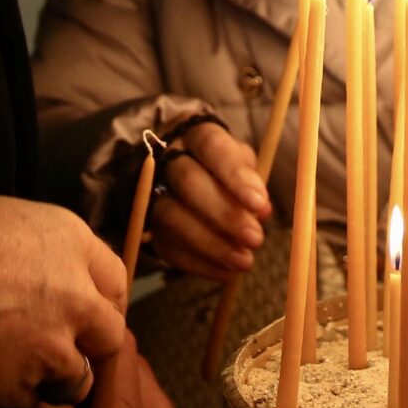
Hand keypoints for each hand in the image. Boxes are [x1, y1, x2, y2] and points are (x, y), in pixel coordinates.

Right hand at [0, 193, 128, 407]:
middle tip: (56, 348)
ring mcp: (54, 350)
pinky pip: (30, 404)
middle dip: (88, 344)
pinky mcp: (21, 391)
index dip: (97, 298)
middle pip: (110, 334)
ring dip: (55, 380)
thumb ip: (32, 245)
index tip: (83, 311)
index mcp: (71, 243)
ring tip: (15, 371)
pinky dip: (12, 399)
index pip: (114, 278)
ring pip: (78, 380)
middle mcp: (78, 297)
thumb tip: (22, 254)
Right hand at [149, 120, 272, 280]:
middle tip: (255, 238)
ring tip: (244, 261)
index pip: (211, 146)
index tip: (260, 204)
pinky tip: (226, 272)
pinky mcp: (146, 225)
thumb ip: (251, 182)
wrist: (180, 176)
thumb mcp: (240, 163)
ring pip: (171, 216)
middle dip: (224, 214)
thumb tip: (260, 211)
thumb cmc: (222, 168)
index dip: (235, 175)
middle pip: (188, 181)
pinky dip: (199, 263)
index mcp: (195, 135)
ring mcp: (150, 192)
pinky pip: (167, 246)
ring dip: (211, 243)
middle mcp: (167, 159)